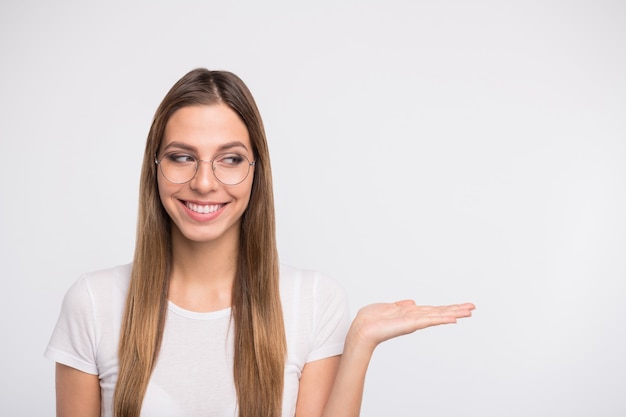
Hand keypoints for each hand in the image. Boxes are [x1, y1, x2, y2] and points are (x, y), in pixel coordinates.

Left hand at [348, 301, 474, 350]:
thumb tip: (412, 302)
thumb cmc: (370, 320)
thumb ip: (400, 305)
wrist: (362, 328)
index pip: (433, 310)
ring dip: (454, 313)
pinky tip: (453, 318)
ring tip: (469, 312)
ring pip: (438, 316)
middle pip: (440, 312)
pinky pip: (429, 320)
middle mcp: (415, 318)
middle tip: (473, 308)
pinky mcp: (411, 324)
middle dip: (456, 310)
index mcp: (411, 314)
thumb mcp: (387, 308)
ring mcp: (414, 321)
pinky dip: (441, 319)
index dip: (447, 307)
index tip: (461, 306)